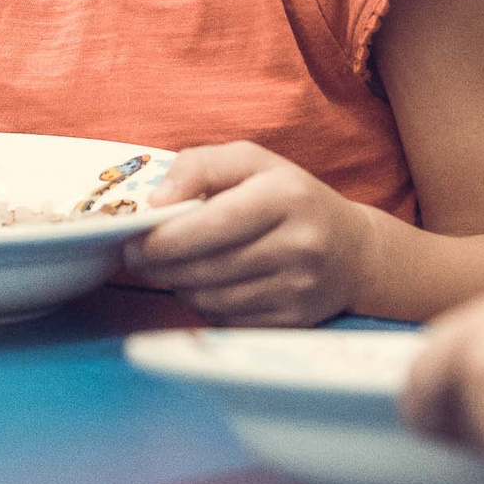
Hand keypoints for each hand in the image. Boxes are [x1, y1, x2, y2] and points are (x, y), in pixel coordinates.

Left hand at [119, 142, 377, 325]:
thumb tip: (156, 201)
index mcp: (285, 196)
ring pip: (212, 297)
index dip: (163, 239)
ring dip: (180, 286)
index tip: (131, 242)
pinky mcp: (294, 321)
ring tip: (173, 268)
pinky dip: (205, 305)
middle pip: (207, 266)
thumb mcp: (252, 162)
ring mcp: (299, 287)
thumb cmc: (290, 197)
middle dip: (161, 266)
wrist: (353, 251)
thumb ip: (200, 166)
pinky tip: (206, 285)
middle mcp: (298, 244)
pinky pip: (228, 319)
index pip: (211, 224)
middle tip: (138, 258)